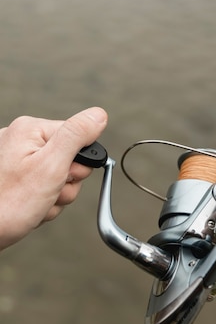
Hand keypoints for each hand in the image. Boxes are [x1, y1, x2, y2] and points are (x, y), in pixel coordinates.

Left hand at [0, 107, 107, 249]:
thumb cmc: (7, 205)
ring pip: (58, 177)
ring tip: (36, 204)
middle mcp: (21, 140)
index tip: (63, 176)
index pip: (77, 137)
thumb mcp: (51, 167)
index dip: (77, 163)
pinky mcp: (14, 178)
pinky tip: (30, 208)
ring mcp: (16, 160)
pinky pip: (43, 188)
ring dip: (54, 197)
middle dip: (65, 183)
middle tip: (48, 193)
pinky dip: (42, 202)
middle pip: (69, 159)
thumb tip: (98, 115)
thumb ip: (77, 136)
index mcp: (30, 129)